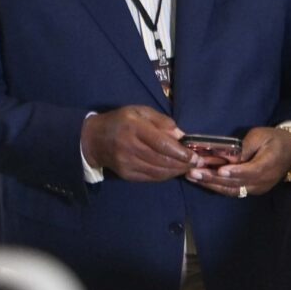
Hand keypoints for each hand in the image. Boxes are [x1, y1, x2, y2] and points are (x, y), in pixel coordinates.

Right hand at [80, 105, 198, 182]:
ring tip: (188, 167)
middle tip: (197, 163)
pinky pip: (151, 177)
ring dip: (176, 171)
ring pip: (158, 171)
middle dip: (183, 163)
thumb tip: (181, 135)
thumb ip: (161, 121)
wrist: (94, 139)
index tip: (194, 155)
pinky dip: (165, 175)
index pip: (161, 144)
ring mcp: (126, 162)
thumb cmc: (121, 121)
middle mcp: (129, 146)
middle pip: (162, 160)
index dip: (180, 152)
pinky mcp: (126, 174)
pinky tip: (173, 171)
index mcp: (134, 127)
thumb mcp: (139, 112)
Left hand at [190, 125, 290, 196]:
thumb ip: (245, 147)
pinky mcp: (252, 190)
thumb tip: (229, 156)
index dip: (235, 172)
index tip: (220, 170)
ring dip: (212, 185)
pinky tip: (203, 181)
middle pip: (237, 183)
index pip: (251, 171)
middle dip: (213, 179)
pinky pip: (234, 191)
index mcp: (268, 165)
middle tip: (194, 173)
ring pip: (233, 190)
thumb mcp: (261, 136)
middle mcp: (263, 181)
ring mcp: (258, 188)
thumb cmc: (274, 140)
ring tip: (193, 177)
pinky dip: (217, 187)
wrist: (290, 152)